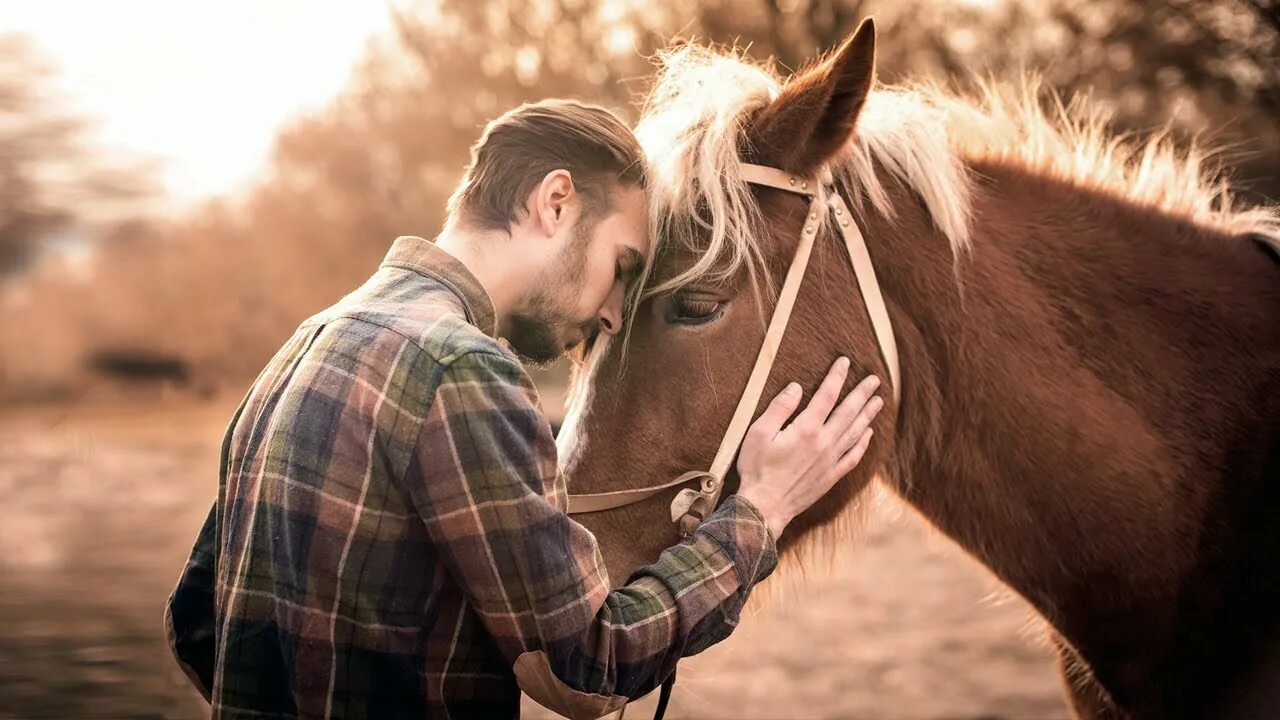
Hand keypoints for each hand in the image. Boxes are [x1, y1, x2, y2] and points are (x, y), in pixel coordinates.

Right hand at [736, 357, 883, 538]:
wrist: (765, 507)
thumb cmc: (757, 469)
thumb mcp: (758, 432)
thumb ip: (780, 408)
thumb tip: (796, 387)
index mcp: (806, 429)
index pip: (826, 396)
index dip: (836, 377)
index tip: (845, 362)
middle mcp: (824, 443)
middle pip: (848, 412)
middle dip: (862, 393)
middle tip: (874, 379)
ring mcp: (830, 461)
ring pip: (855, 432)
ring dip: (868, 415)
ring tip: (878, 401)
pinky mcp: (831, 476)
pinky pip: (853, 457)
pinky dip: (863, 444)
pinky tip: (868, 434)